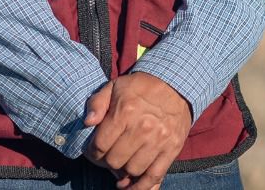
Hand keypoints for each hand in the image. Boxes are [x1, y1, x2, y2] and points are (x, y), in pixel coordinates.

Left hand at [84, 72, 192, 189]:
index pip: (99, 146)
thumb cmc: (141, 87)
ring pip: (132, 170)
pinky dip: (141, 187)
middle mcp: (143, 128)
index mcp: (125, 111)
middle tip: (107, 156)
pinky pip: (154, 176)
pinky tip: (130, 186)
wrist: (176, 85)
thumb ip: (97, 103)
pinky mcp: (172, 149)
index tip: (93, 151)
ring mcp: (159, 140)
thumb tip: (87, 122)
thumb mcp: (114, 86)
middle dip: (106, 162)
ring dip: (123, 171)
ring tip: (121, 164)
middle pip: (114, 161)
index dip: (91, 153)